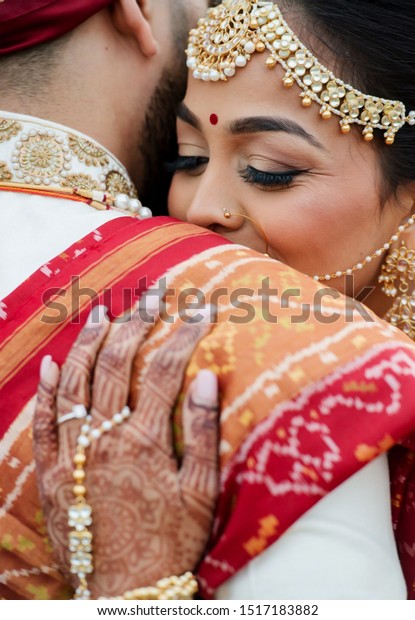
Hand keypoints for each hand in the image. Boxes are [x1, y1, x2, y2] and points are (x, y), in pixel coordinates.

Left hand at [33, 304, 218, 597]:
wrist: (127, 590)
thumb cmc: (171, 543)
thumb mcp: (200, 492)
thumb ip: (201, 431)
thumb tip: (205, 378)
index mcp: (143, 441)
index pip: (166, 370)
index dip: (184, 334)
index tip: (200, 309)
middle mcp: (104, 439)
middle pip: (117, 364)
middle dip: (137, 321)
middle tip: (152, 292)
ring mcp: (73, 454)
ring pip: (76, 383)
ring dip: (89, 342)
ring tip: (102, 311)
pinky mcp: (53, 474)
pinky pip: (45, 423)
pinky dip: (48, 390)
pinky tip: (54, 362)